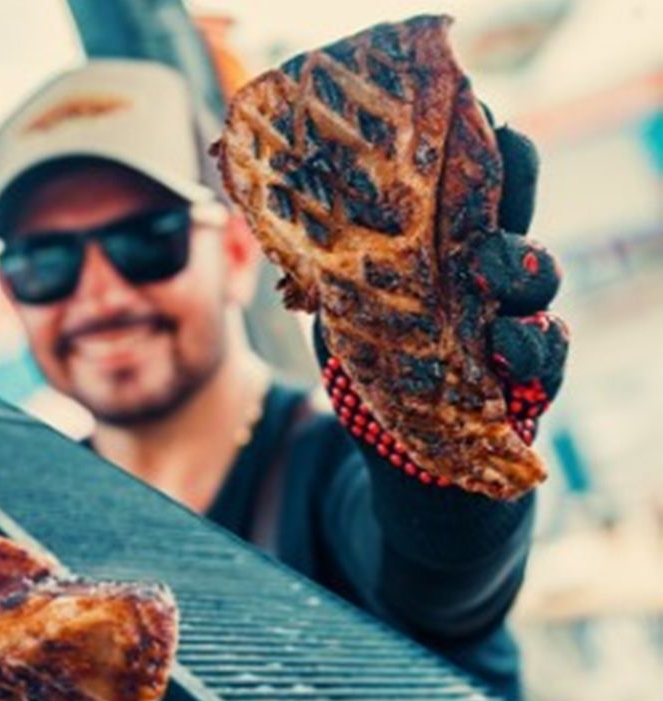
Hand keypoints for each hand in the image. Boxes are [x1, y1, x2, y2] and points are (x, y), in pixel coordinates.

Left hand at [314, 124, 568, 490]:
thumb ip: (334, 272)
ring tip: (491, 265)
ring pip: (539, 273)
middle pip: (516, 209)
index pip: (466, 187)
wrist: (408, 463)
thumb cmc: (380, 375)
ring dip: (519, 262)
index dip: (471, 147)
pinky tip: (506, 340)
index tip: (467, 108)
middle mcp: (488, 274)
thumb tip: (283, 220)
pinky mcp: (535, 375)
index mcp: (444, 249)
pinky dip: (530, 342)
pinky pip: (548, 348)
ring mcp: (516, 319)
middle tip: (506, 148)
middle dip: (516, 177)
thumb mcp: (345, 315)